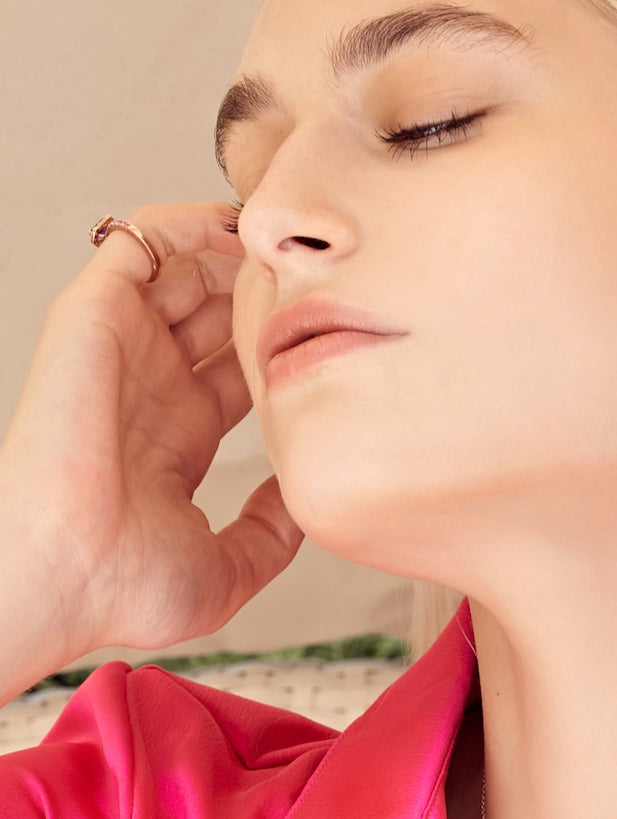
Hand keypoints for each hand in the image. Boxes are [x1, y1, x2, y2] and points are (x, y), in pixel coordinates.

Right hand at [0, 201, 302, 659]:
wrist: (66, 575)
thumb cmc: (127, 587)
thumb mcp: (231, 568)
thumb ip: (271, 531)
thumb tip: (299, 493)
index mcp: (179, 435)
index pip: (239, 367)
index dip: (285, 345)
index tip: (338, 337)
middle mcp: (153, 385)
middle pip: (219, 311)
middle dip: (269, 291)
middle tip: (327, 280)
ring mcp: (125, 348)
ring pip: (186, 268)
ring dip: (239, 250)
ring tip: (293, 246)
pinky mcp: (95, 316)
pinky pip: (140, 240)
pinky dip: (189, 223)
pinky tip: (243, 232)